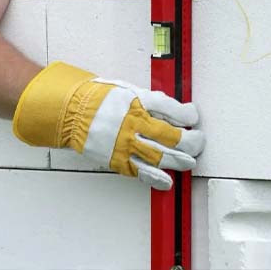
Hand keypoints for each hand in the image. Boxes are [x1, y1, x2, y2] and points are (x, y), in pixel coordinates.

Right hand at [13, 62, 204, 189]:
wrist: (71, 111)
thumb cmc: (100, 98)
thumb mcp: (128, 89)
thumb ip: (151, 100)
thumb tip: (174, 109)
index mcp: (138, 101)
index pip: (173, 109)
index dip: (188, 115)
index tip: (194, 117)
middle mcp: (134, 123)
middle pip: (172, 136)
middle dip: (191, 141)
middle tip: (198, 141)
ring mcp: (126, 143)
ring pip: (161, 156)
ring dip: (180, 161)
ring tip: (190, 161)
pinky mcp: (117, 159)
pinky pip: (140, 172)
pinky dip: (156, 178)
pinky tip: (167, 181)